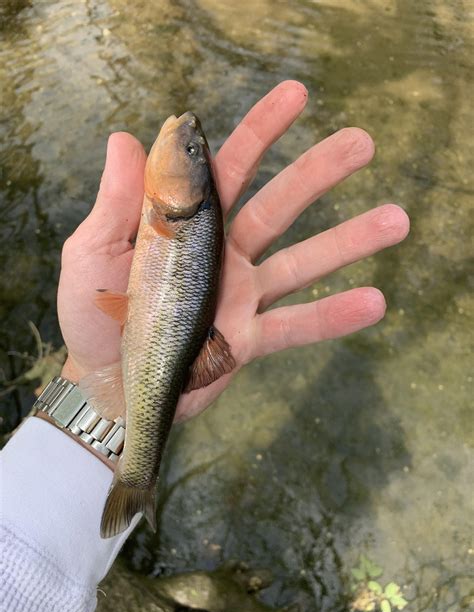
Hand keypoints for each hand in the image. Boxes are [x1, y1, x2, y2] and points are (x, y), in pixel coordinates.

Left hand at [58, 81, 408, 421]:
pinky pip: (295, 325)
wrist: (107, 387)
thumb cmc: (92, 319)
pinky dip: (332, 316)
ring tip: (397, 220)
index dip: (259, 132)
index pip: (227, 171)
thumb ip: (116, 204)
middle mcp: (221, 255)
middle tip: (362, 144)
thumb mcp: (91, 256)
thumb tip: (126, 137)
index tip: (296, 95)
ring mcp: (239, 296)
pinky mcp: (247, 340)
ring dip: (346, 242)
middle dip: (317, 173)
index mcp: (185, 227)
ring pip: (299, 263)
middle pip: (277, 206)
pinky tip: (374, 301)